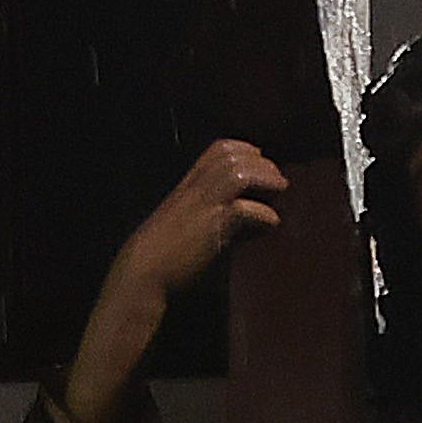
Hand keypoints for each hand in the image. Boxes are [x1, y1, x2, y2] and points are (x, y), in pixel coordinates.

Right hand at [113, 141, 282, 307]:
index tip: (261, 160)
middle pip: (232, 156)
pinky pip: (243, 210)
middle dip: (261, 163)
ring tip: (279, 191)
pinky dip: (263, 213)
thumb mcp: (185, 221)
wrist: (141, 272)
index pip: (219, 149)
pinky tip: (271, 223)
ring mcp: (201, 206)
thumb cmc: (162, 253)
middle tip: (278, 179)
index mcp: (187, 184)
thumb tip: (246, 215)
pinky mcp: (210, 228)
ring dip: (266, 179)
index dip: (245, 150)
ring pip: (238, 174)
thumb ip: (211, 212)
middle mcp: (194, 189)